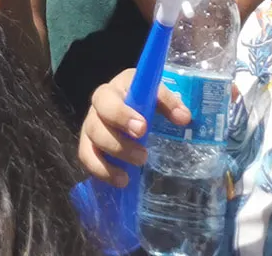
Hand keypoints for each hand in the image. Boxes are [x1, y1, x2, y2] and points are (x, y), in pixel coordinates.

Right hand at [77, 69, 190, 186]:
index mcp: (113, 90)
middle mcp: (97, 107)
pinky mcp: (88, 145)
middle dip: (119, 143)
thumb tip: (184, 118)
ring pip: (91, 142)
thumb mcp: (155, 96)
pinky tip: (121, 180)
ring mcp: (90, 127)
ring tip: (134, 171)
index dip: (121, 115)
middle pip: (97, 124)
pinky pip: (86, 158)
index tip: (142, 128)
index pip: (109, 99)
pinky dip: (101, 171)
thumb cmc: (143, 100)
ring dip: (113, 158)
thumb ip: (169, 103)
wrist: (132, 108)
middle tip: (143, 155)